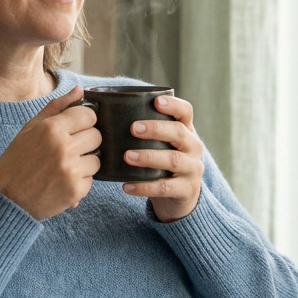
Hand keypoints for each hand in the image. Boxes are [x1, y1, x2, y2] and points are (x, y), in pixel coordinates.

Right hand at [0, 86, 101, 220]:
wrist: (7, 199)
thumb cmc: (17, 161)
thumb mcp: (30, 129)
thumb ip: (56, 107)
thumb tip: (80, 90)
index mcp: (51, 129)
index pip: (88, 115)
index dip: (83, 121)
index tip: (74, 128)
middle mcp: (63, 148)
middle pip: (96, 136)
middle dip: (86, 141)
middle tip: (67, 150)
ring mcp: (71, 171)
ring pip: (96, 159)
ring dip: (84, 162)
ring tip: (63, 167)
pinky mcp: (76, 191)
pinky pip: (91, 179)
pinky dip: (79, 181)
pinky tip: (62, 181)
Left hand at [122, 95, 203, 221]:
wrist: (180, 196)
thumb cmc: (162, 163)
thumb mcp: (161, 144)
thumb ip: (145, 131)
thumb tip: (104, 114)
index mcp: (186, 131)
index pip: (185, 112)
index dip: (173, 105)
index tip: (156, 101)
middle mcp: (193, 147)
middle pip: (179, 132)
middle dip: (156, 129)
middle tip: (133, 128)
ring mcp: (192, 169)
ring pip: (173, 160)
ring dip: (149, 157)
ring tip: (127, 156)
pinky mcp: (187, 190)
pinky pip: (164, 187)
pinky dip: (144, 187)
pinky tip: (126, 186)